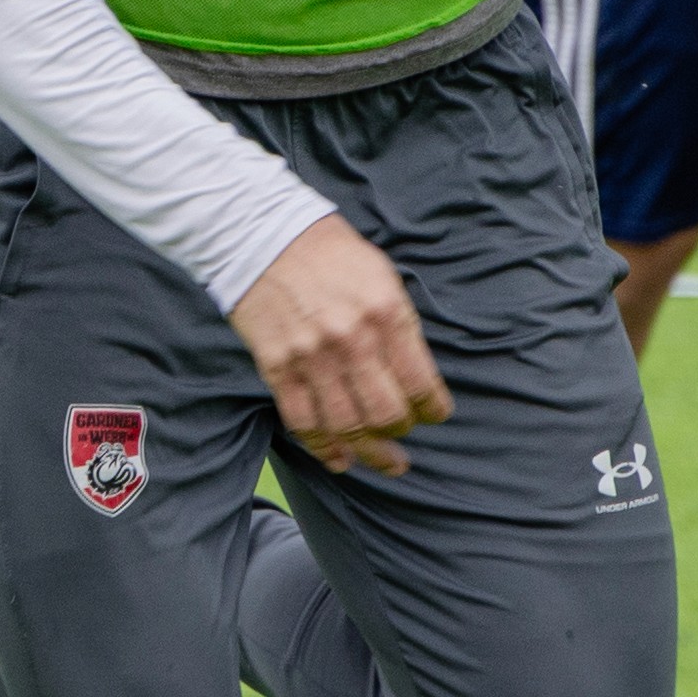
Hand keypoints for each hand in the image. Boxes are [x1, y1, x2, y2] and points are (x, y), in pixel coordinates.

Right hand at [230, 213, 447, 479]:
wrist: (264, 235)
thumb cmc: (331, 254)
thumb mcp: (383, 278)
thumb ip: (399, 327)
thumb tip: (413, 376)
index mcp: (386, 314)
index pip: (422, 384)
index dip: (433, 410)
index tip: (434, 415)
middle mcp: (352, 341)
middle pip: (387, 415)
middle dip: (401, 432)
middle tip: (403, 434)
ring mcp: (311, 357)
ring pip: (346, 427)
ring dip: (369, 453)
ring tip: (383, 461)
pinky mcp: (278, 367)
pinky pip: (303, 422)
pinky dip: (322, 447)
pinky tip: (338, 457)